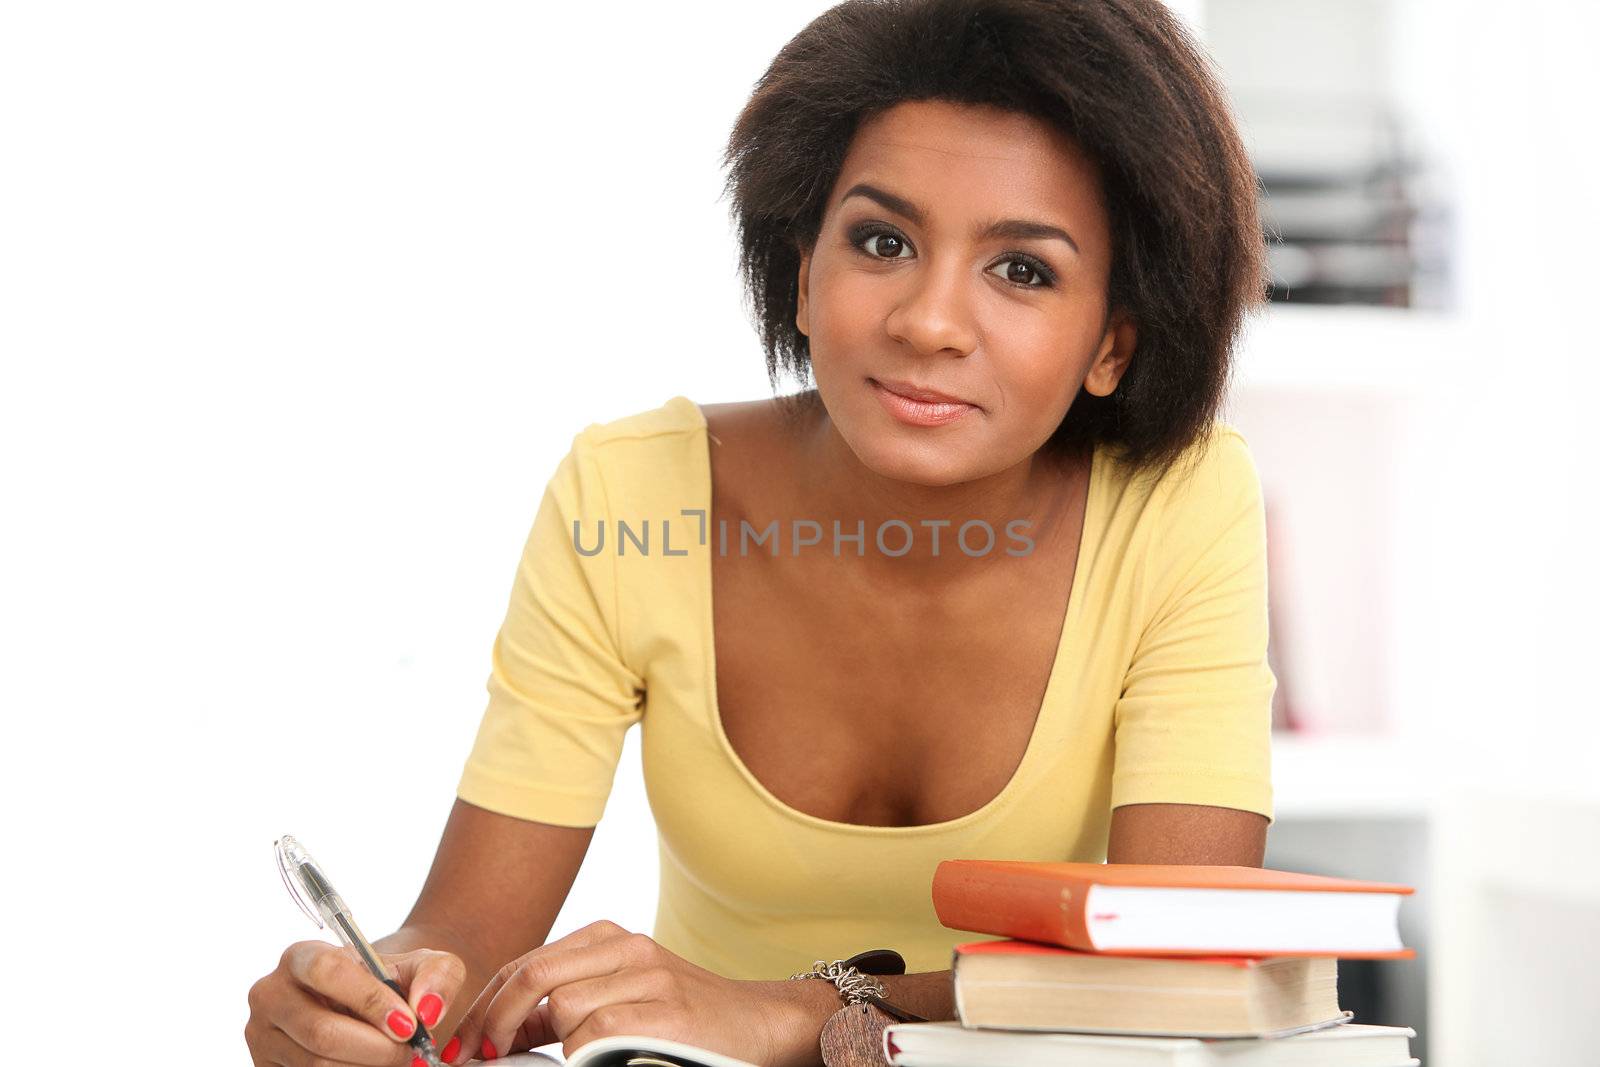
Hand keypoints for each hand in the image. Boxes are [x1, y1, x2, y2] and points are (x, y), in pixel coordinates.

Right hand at [245, 940, 465, 1065]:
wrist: (376, 1011)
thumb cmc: (396, 985)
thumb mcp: (425, 967)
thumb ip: (438, 976)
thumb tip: (427, 1009)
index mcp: (302, 957)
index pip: (329, 971)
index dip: (371, 1001)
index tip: (409, 1025)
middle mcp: (271, 994)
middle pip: (321, 1031)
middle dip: (376, 1049)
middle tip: (410, 1054)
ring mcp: (262, 1037)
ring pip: (316, 1065)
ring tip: (394, 1060)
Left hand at [447, 920, 829, 1065]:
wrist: (759, 1023)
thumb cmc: (683, 1017)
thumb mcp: (622, 996)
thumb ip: (566, 1006)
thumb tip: (502, 1032)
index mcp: (608, 938)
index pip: (526, 963)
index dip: (487, 1004)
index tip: (465, 1042)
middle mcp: (626, 947)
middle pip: (534, 975)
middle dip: (497, 1021)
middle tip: (482, 1055)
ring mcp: (647, 976)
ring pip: (565, 1008)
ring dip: (557, 1043)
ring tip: (575, 1059)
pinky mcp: (665, 1011)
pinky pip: (597, 1033)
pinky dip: (586, 1053)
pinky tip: (602, 1059)